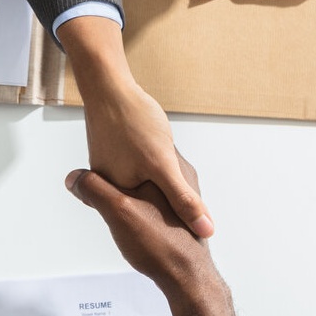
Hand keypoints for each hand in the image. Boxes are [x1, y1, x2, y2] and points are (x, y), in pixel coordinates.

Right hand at [57, 16, 213, 237]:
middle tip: (181, 179)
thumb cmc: (134, 123)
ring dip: (160, 175)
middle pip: (151, 201)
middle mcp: (111, 186)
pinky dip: (151, 158)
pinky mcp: (115, 152)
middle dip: (169, 195)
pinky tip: (156, 143)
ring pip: (146, 181)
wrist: (109, 84)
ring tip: (167, 159)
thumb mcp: (164, 165)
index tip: (192, 211)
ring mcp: (111, 167)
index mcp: (118, 198)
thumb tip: (206, 231)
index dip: (178, 217)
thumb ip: (183, 200)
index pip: (156, 218)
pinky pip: (140, 164)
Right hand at [65, 164, 237, 315]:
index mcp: (171, 171)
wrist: (188, 279)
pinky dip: (143, 210)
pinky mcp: (181, 219)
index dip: (116, 156)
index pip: (141, 147)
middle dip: (124, 177)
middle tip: (109, 190)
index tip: (101, 161)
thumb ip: (94, 189)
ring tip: (121, 211)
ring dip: (133, 195)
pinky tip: (136, 226)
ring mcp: (183, 201)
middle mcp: (183, 181)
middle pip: (144, 169)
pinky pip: (156, 206)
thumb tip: (74, 177)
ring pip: (151, 187)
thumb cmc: (160, 245)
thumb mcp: (118, 211)